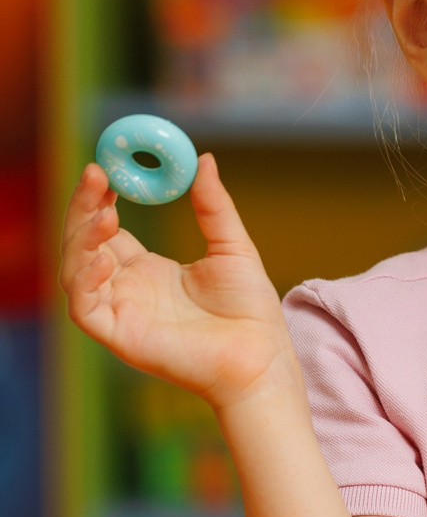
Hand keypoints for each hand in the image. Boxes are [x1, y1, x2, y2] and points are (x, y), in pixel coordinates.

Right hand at [60, 155, 298, 411]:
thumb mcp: (232, 246)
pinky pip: (84, 307)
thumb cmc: (249, 309)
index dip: (100, 197)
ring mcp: (118, 311)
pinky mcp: (118, 336)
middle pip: (83, 242)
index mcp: (146, 268)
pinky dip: (84, 281)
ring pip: (74, 270)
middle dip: (83, 207)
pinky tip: (103, 259)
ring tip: (104, 214)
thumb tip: (203, 159)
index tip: (105, 166)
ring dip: (81, 239)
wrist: (262, 356)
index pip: (106, 226)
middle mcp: (125, 287)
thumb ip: (213, 206)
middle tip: (95, 174)